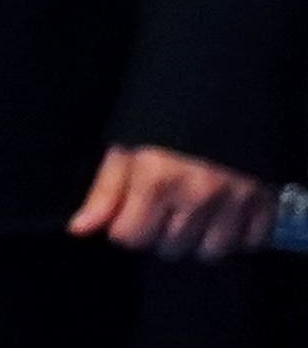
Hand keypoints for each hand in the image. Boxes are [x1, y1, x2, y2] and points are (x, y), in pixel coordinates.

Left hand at [69, 142, 278, 261]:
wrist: (224, 94)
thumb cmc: (165, 123)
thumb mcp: (126, 148)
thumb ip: (105, 191)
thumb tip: (80, 230)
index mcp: (156, 179)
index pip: (129, 236)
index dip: (126, 227)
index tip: (133, 212)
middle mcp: (197, 194)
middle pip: (169, 248)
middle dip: (161, 234)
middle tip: (166, 209)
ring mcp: (236, 201)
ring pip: (209, 252)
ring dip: (199, 239)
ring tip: (195, 213)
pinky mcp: (266, 203)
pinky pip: (248, 243)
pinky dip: (237, 236)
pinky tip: (226, 216)